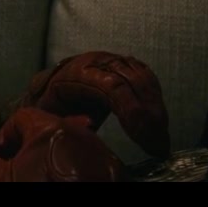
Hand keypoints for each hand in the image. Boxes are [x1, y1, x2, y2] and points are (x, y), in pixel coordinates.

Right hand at [0, 107, 126, 181]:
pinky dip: (72, 170)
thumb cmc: (31, 191)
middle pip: (48, 130)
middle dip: (28, 148)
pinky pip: (88, 163)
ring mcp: (102, 157)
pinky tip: (63, 179)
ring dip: (51, 158)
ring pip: (70, 146)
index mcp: (52, 129)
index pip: (21, 118)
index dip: (3, 137)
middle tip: (18, 169)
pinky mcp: (114, 175)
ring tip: (40, 176)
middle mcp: (83, 135)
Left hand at [21, 51, 170, 157]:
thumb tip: (89, 123)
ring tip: (160, 139)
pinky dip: (155, 100)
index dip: (133, 111)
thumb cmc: (48, 107)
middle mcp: (95, 61)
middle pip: (134, 82)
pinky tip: (158, 122)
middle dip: (151, 116)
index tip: (144, 139)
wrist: (47, 90)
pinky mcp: (122, 65)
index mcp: (75, 73)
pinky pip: (146, 78)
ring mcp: (110, 60)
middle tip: (159, 146)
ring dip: (156, 110)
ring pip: (143, 80)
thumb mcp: (50, 116)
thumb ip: (67, 121)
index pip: (113, 86)